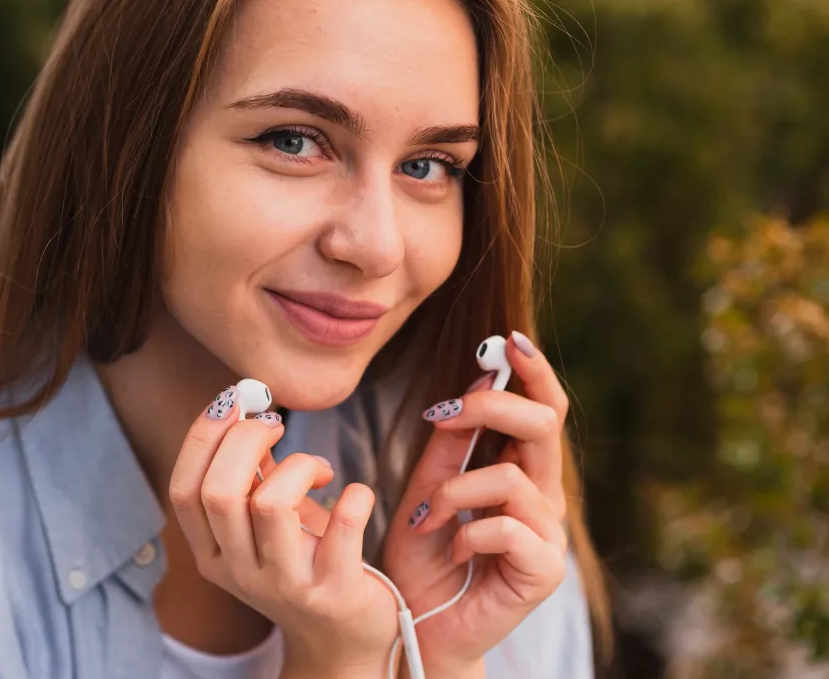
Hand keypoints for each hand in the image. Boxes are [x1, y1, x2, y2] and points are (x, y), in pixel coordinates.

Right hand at [169, 386, 399, 676]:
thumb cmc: (303, 563)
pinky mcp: (333, 592)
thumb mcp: (262, 525)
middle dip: (247, 439)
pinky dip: (354, 496)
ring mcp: (285, 586)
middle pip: (220, 492)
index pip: (183, 490)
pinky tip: (353, 494)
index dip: (203, 437)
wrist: (342, 638)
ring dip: (299, 466)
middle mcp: (239, 572)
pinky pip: (342, 527)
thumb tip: (246, 410)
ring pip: (270, 505)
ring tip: (318, 470)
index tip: (235, 403)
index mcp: (212, 553)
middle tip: (277, 426)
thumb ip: (249, 477)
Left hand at [382, 332, 569, 677]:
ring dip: (455, 492)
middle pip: (544, 425)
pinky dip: (468, 534)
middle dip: (492, 407)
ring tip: (427, 517)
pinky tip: (453, 551)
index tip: (505, 342)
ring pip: (512, 477)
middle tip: (442, 414)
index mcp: (521, 470)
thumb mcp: (426, 487)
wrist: (417, 624)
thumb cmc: (424, 557)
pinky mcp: (544, 569)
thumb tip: (477, 383)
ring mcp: (549, 533)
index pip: (543, 409)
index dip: (534, 371)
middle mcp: (543, 495)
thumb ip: (450, 442)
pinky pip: (508, 528)